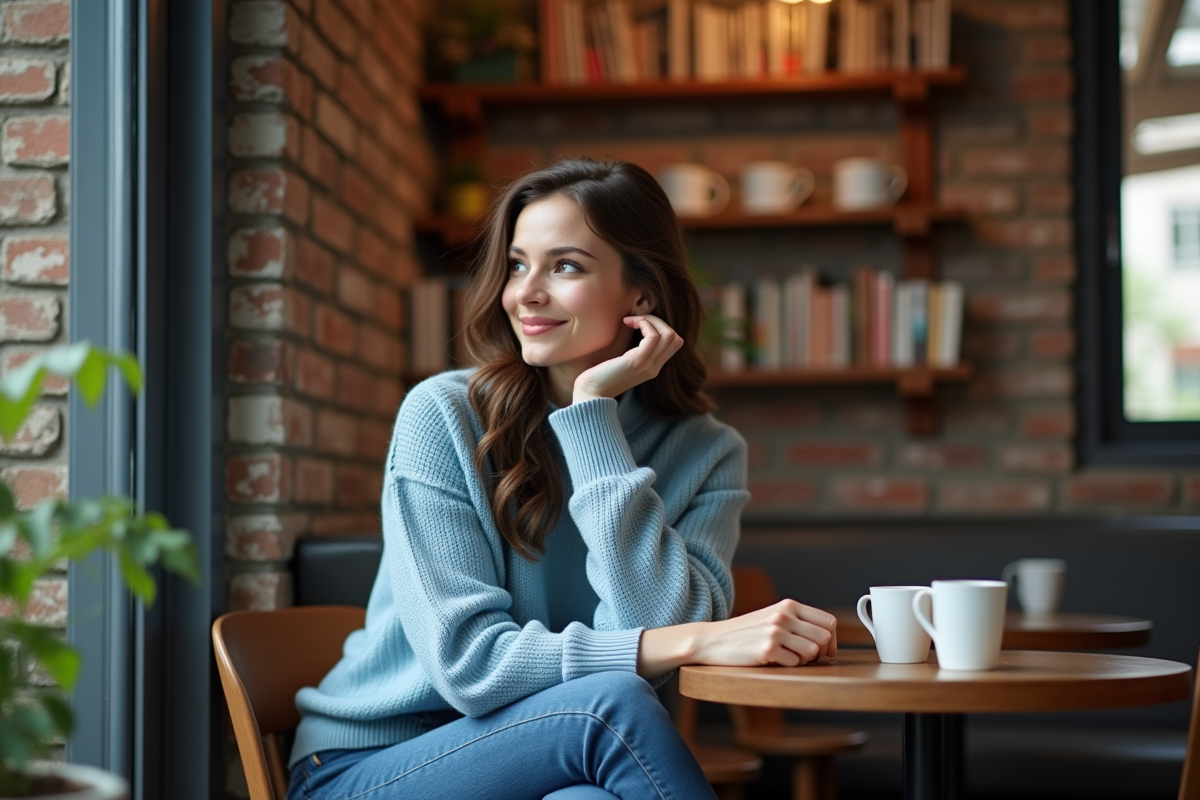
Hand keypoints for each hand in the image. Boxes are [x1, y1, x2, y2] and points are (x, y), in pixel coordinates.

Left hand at [572, 315, 683, 403]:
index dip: (660, 327)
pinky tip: (627, 323)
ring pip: (668, 335)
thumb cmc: (600, 376)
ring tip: (631, 320)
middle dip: (658, 321)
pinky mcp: (637, 362)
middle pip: (675, 338)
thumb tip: (634, 328)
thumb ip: (634, 352)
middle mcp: (655, 368)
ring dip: (650, 320)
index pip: (674, 343)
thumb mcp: (623, 363)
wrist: (591, 393)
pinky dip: (643, 323)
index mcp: (653, 368)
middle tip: (637, 319)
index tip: (639, 324)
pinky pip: (652, 337)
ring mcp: (648, 366)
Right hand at [692, 599, 837, 667]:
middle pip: (825, 638)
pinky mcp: (767, 649)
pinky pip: (794, 663)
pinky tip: (774, 661)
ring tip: (787, 658)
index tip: (826, 651)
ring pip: (813, 652)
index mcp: (789, 606)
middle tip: (806, 659)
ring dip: (804, 661)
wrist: (713, 639)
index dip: (832, 640)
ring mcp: (775, 632)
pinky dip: (788, 666)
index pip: (829, 622)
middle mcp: (784, 615)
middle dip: (821, 653)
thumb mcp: (773, 617)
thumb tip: (829, 640)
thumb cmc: (746, 633)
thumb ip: (797, 621)